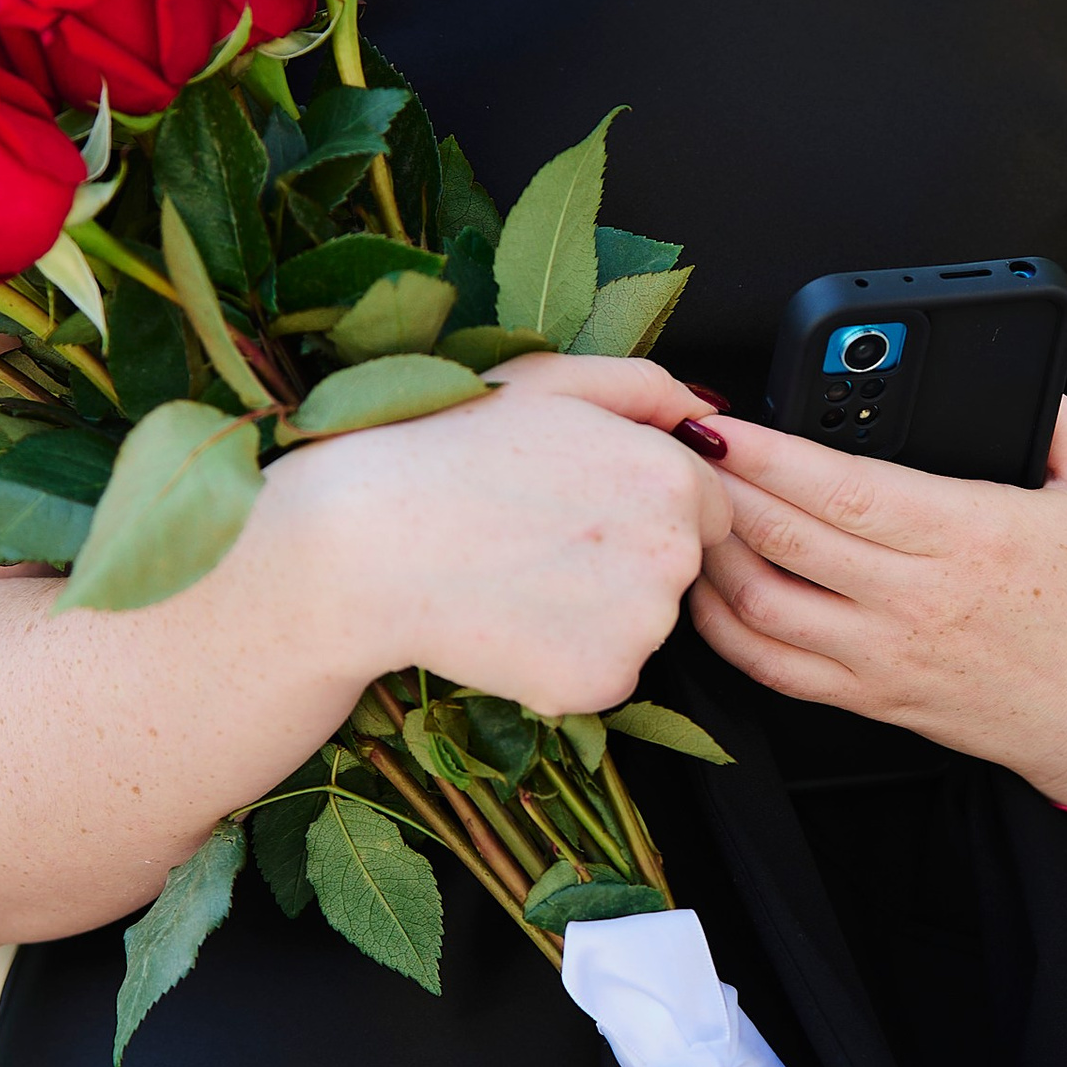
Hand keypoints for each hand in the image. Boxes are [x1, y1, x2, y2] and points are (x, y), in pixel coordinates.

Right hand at [276, 350, 729, 717]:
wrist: (362, 546)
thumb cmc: (444, 450)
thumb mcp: (545, 382)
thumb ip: (642, 385)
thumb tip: (703, 409)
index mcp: (670, 475)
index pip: (705, 504)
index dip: (640, 504)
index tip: (577, 504)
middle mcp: (675, 553)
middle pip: (676, 567)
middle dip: (624, 558)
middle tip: (534, 537)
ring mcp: (642, 627)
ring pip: (638, 623)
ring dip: (594, 612)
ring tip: (510, 576)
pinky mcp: (602, 684)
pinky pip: (601, 673)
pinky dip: (562, 659)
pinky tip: (505, 622)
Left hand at [688, 396, 1066, 814]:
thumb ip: (1063, 411)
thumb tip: (1018, 359)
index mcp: (972, 535)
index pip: (844, 492)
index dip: (768, 454)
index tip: (720, 422)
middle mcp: (918, 600)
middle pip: (785, 539)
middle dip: (718, 486)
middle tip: (679, 446)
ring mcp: (886, 655)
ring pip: (763, 604)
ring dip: (709, 552)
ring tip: (687, 504)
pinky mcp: (870, 698)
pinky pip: (770, 667)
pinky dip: (723, 625)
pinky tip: (706, 583)